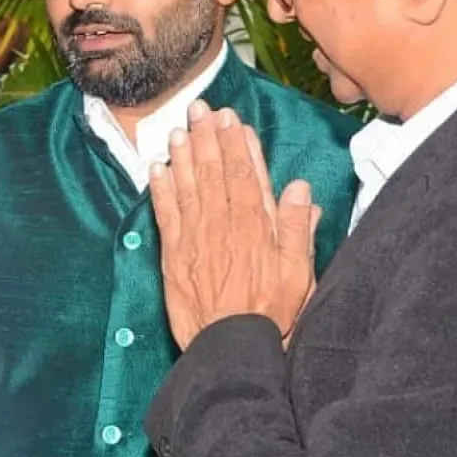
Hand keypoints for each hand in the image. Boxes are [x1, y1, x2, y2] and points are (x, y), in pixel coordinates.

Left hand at [149, 101, 320, 349]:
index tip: (232, 120)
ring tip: (179, 129)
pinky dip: (160, 190)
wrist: (231, 347)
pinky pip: (165, 215)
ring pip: (188, 187)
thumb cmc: (272, 313)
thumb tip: (299, 189)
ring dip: (183, 155)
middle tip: (200, 109)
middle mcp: (223, 226)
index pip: (246, 175)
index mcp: (255, 227)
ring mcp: (195, 239)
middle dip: (207, 138)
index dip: (237, 144)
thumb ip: (297, 229)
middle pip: (214, 173)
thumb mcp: (299, 273)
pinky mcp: (174, 256)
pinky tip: (156, 169)